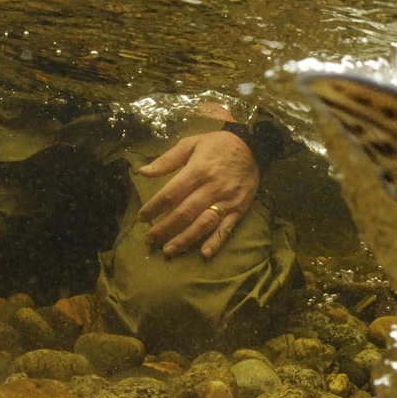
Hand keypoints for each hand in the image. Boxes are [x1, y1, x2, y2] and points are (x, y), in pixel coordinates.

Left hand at [137, 129, 257, 257]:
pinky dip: (215, 242)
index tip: (142, 217)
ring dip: (185, 239)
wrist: (254, 147)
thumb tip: (143, 172)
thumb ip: (167, 159)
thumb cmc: (218, 145)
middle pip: (185, 213)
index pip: (172, 193)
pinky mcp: (238, 209)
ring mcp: (226, 200)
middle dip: (165, 228)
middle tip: (149, 239)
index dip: (155, 207)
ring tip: (168, 250)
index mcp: (198, 170)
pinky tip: (204, 254)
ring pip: (203, 224)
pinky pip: (226, 228)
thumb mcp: (191, 143)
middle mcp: (212, 188)